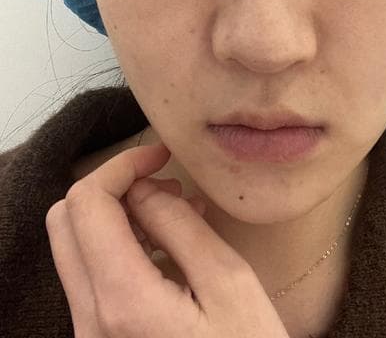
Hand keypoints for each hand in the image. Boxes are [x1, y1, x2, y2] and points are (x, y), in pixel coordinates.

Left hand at [45, 141, 290, 336]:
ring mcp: (89, 337)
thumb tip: (146, 188)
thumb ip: (180, 226)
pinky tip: (171, 248)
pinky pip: (94, 279)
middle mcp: (90, 321)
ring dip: (119, 217)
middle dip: (112, 188)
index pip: (87, 204)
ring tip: (179, 213)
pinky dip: (122, 247)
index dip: (121, 165)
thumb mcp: (230, 284)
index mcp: (122, 301)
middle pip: (66, 223)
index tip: (160, 156)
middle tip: (163, 182)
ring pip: (77, 250)